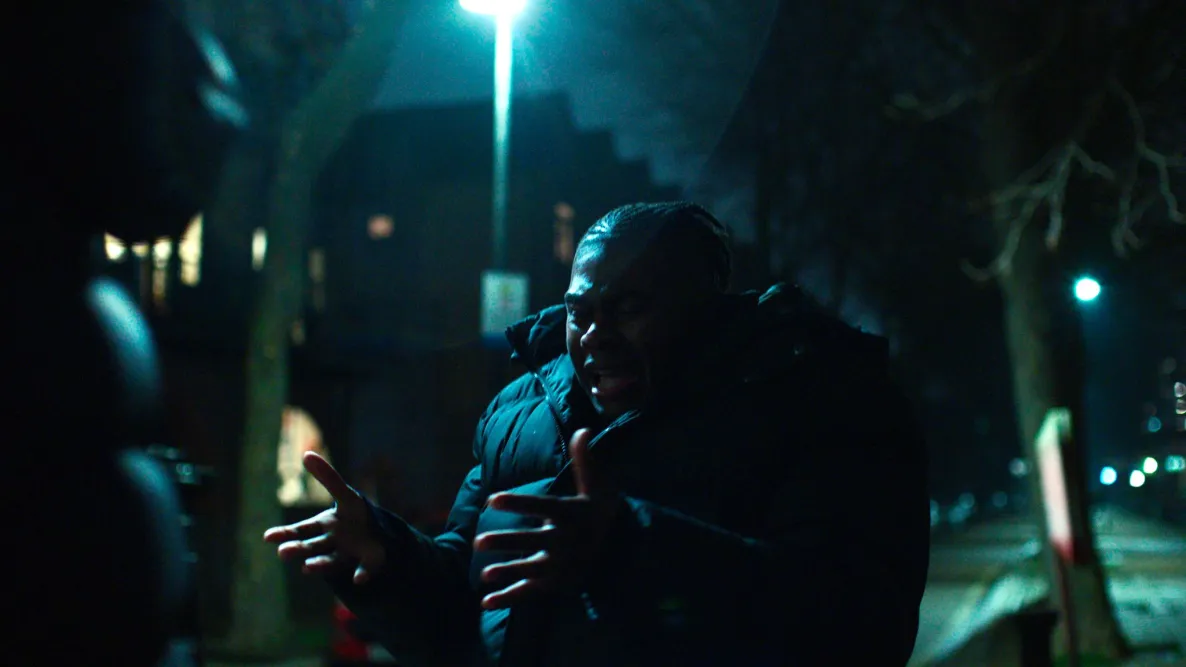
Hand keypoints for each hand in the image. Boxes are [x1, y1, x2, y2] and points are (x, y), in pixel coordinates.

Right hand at [262, 452, 385, 584]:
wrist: (378, 537)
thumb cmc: (356, 516)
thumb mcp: (345, 494)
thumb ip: (327, 477)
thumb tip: (306, 454)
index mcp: (324, 527)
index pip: (302, 530)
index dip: (285, 533)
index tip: (267, 537)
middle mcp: (332, 544)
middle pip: (312, 547)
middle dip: (298, 550)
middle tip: (283, 553)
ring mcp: (350, 555)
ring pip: (332, 561)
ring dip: (320, 564)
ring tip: (307, 568)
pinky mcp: (369, 562)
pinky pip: (365, 569)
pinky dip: (361, 574)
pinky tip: (358, 579)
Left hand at [474, 429, 623, 608]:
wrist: (623, 548)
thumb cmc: (601, 513)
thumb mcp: (597, 487)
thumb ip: (585, 461)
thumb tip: (583, 429)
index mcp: (572, 516)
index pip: (543, 507)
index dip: (518, 503)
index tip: (492, 499)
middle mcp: (567, 542)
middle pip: (533, 541)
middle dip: (507, 542)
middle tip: (478, 541)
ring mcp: (561, 566)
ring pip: (531, 569)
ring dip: (508, 572)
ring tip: (484, 574)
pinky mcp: (557, 583)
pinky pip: (531, 592)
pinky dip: (510, 598)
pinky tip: (486, 602)